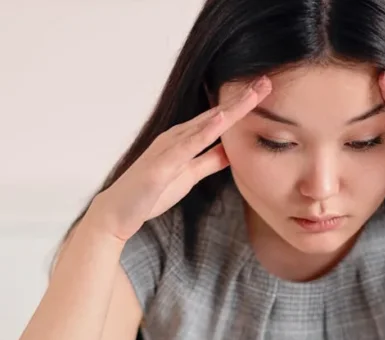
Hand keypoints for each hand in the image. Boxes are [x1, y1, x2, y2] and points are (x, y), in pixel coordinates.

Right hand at [89, 76, 272, 241]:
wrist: (117, 212)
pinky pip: (187, 146)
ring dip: (229, 109)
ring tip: (252, 93)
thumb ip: (209, 160)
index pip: (219, 119)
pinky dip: (205, 131)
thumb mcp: (190, 174)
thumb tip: (232, 151)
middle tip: (266, 82)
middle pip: (216, 115)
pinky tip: (221, 119)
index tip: (264, 91)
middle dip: (242, 99)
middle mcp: (177, 137)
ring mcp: (168, 148)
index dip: (243, 105)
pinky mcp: (161, 165)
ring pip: (205, 124)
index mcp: (184, 139)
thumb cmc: (150, 193)